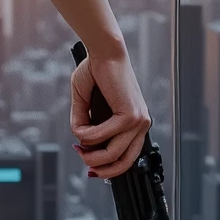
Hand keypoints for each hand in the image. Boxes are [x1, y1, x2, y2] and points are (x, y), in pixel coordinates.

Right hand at [69, 52, 151, 179]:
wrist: (103, 51)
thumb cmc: (97, 71)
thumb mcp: (86, 104)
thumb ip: (85, 124)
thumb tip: (81, 142)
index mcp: (134, 122)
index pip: (127, 156)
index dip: (108, 167)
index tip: (90, 165)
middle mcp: (140, 124)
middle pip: (125, 162)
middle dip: (102, 168)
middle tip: (85, 162)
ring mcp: (138, 121)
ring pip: (114, 153)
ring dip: (92, 154)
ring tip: (79, 148)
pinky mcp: (130, 115)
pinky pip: (104, 136)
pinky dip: (88, 136)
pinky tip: (81, 130)